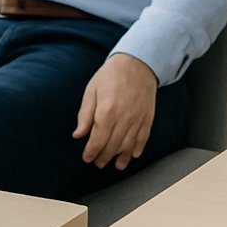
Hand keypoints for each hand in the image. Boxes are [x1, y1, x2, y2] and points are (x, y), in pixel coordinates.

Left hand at [73, 53, 158, 169]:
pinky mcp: (148, 117)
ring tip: (115, 164)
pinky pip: (143, 138)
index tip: (87, 158)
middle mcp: (124, 117)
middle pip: (113, 146)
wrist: (137, 62)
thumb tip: (78, 135)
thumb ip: (85, 115)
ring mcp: (138, 118)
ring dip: (121, 158)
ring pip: (128, 145)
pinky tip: (132, 155)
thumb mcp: (92, 91)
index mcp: (107, 110)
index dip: (91, 152)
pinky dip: (138, 149)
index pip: (98, 140)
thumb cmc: (111, 75)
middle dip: (104, 157)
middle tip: (98, 163)